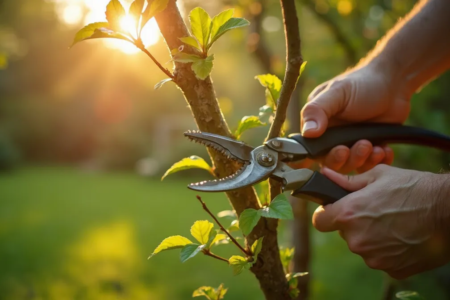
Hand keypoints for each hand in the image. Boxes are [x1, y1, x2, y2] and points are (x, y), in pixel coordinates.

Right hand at [301, 64, 411, 172]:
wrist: (394, 83)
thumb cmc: (362, 83)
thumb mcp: (337, 92)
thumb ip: (317, 111)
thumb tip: (308, 133)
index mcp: (316, 123)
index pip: (309, 148)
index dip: (318, 157)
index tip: (336, 152)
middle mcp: (330, 136)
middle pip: (330, 161)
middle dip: (346, 158)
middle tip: (362, 145)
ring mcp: (349, 143)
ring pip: (349, 166)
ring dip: (362, 160)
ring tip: (375, 147)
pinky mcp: (368, 148)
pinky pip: (368, 165)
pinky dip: (377, 162)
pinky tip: (385, 150)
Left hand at [313, 165, 449, 278]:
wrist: (449, 210)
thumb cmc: (414, 187)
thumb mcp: (378, 175)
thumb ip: (346, 180)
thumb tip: (325, 174)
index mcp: (348, 214)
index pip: (320, 221)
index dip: (327, 214)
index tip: (336, 210)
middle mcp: (356, 240)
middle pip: (344, 233)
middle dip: (355, 224)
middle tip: (376, 211)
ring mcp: (374, 258)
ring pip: (363, 247)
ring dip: (372, 237)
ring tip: (394, 222)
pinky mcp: (392, 269)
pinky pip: (382, 259)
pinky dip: (389, 250)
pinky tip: (404, 236)